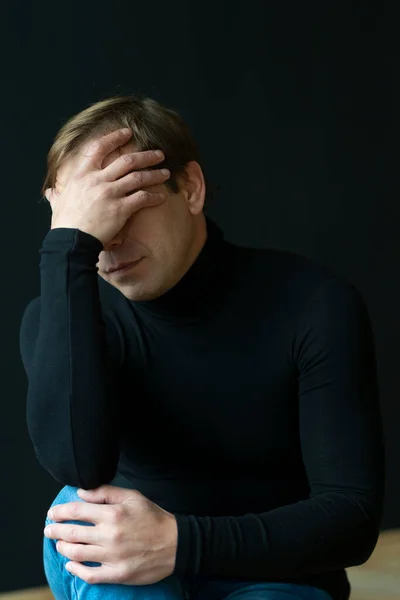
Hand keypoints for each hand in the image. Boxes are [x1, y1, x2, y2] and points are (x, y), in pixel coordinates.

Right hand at [44, 128, 170, 246]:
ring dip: (154, 174)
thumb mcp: (58, 203)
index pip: (99, 148)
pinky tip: (161, 197)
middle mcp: (97, 180)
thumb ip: (57, 195)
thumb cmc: (64, 224)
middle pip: (127, 161)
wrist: (71, 241)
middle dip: (145, 156)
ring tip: (165, 172)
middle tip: (158, 154)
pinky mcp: (120, 209)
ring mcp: (110, 193)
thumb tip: (51, 192)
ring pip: (138, 177)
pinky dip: (154, 197)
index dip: (115, 138)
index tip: (127, 133)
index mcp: (81, 175)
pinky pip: (142, 198)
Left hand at [44, 484, 177, 585]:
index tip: (52, 513)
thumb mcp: (133, 497)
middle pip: (72, 534)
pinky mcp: (117, 574)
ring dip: (62, 549)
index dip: (60, 512)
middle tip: (49, 529)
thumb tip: (82, 492)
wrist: (175, 544)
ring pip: (76, 554)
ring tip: (59, 545)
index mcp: (113, 514)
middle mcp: (110, 535)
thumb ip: (106, 493)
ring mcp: (112, 556)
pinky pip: (89, 574)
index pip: (77, 511)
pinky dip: (76, 570)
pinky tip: (71, 565)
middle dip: (55, 531)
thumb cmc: (153, 518)